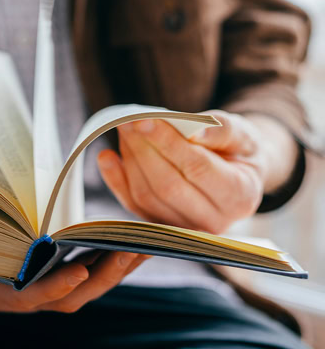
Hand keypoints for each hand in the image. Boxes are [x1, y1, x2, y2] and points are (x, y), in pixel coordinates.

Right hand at [0, 237, 148, 313]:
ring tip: (141, 240)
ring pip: (82, 286)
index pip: (21, 299)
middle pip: (65, 296)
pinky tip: (124, 236)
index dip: (48, 290)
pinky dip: (104, 259)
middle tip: (129, 249)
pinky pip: (82, 269)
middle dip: (99, 279)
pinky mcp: (42, 268)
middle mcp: (14, 293)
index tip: (75, 272)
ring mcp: (32, 284)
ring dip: (112, 268)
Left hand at [97, 110, 297, 234]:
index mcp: (240, 196)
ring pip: (147, 196)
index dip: (168, 143)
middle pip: (168, 185)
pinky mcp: (160, 227)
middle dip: (144, 150)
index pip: (198, 168)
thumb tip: (193, 131)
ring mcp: (183, 229)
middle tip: (127, 121)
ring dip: (130, 160)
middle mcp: (214, 221)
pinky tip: (107, 157)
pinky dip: (116, 180)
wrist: (235, 174)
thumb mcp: (243, 134)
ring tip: (124, 130)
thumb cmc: (238, 150)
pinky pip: (132, 205)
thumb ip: (222, 131)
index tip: (144, 120)